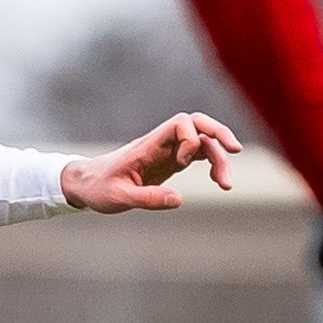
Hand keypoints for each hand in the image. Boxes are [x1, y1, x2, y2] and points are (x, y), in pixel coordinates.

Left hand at [61, 111, 240, 212]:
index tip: (182, 164)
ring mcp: (168, 151)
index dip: (190, 138)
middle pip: (198, 123)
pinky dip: (212, 163)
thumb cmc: (99, 188)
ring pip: (202, 140)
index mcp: (148, 145)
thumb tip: (179, 200)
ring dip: (219, 157)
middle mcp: (161, 143)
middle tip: (236, 151)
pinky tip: (218, 181)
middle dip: (219, 133)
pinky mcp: (170, 161)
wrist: (87, 184)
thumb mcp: (118, 198)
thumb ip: (147, 198)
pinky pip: (198, 154)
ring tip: (226, 185)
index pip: (180, 122)